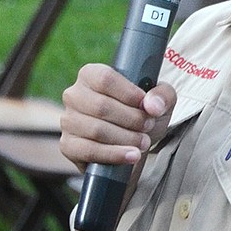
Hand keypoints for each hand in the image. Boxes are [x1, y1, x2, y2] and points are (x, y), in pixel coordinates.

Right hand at [60, 63, 176, 172]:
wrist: (132, 146)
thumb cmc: (141, 116)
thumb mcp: (160, 101)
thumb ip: (163, 96)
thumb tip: (152, 106)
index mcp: (91, 75)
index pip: (105, 79)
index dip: (129, 94)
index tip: (146, 106)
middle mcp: (74, 95)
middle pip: (102, 106)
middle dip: (131, 120)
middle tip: (148, 126)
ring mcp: (68, 121)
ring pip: (96, 130)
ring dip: (126, 138)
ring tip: (143, 142)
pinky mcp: (68, 145)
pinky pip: (89, 150)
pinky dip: (114, 154)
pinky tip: (131, 156)